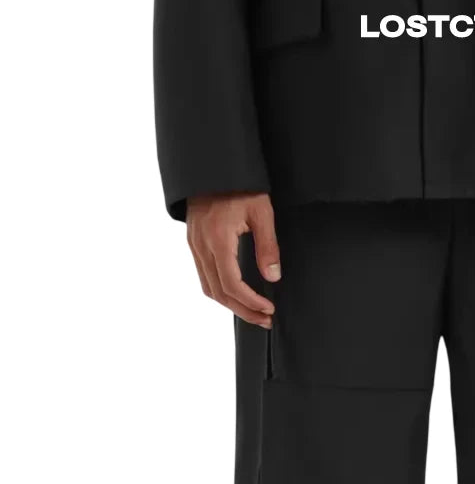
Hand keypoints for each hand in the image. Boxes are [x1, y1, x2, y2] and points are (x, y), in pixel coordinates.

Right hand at [186, 193, 280, 327]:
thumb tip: (272, 277)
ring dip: (231, 305)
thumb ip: (268, 246)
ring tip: (253, 312)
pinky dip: (219, 291)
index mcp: (218, 239)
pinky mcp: (193, 243)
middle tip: (265, 319)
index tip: (268, 309)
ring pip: (208, 288)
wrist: (213, 164)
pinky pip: (203, 275)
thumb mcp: (261, 212)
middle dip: (243, 311)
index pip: (232, 284)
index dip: (251, 302)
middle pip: (219, 293)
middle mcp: (202, 245)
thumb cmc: (240, 184)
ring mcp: (194, 245)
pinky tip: (237, 295)